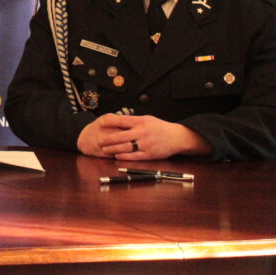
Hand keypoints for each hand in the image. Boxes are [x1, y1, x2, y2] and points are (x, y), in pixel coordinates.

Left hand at [77, 113, 211, 159]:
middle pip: (120, 136)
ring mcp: (146, 144)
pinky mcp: (149, 154)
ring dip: (113, 149)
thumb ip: (133, 121)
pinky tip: (116, 156)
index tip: (99, 123)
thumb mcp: (147, 119)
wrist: (177, 137)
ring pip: (125, 147)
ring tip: (104, 150)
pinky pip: (133, 156)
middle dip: (107, 139)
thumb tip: (115, 121)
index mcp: (141, 121)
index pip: (121, 120)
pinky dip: (123, 156)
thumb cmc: (159, 127)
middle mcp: (142, 132)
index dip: (108, 122)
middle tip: (98, 140)